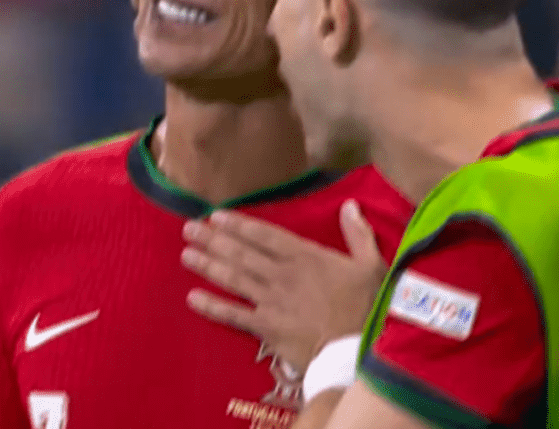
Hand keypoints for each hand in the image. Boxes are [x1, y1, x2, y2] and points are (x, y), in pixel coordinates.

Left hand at [181, 199, 387, 371]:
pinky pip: (233, 315)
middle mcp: (282, 275)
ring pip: (233, 278)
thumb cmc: (368, 309)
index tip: (215, 216)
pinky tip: (192, 298)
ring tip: (185, 254)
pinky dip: (212, 306)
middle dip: (212, 240)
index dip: (238, 224)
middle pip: (241, 253)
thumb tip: (351, 205)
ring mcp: (271, 301)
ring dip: (207, 265)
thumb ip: (358, 235)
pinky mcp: (266, 328)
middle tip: (188, 229)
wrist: (357, 352)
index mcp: (306, 257)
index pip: (264, 235)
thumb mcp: (372, 266)